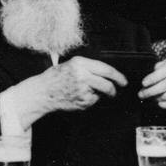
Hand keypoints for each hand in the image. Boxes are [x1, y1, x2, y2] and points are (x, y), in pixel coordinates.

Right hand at [0, 57, 124, 130]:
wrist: (42, 92)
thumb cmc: (55, 77)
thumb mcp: (70, 64)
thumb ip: (88, 67)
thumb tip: (108, 74)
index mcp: (80, 63)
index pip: (106, 69)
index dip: (118, 76)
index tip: (123, 80)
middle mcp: (82, 75)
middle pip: (107, 84)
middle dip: (114, 89)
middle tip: (115, 91)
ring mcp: (82, 89)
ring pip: (101, 93)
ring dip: (100, 94)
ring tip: (88, 92)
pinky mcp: (81, 101)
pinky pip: (92, 101)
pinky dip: (89, 100)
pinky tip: (78, 97)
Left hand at [140, 56, 165, 127]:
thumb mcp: (163, 67)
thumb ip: (156, 70)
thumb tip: (148, 80)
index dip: (153, 78)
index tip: (144, 83)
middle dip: (152, 91)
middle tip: (142, 94)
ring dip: (158, 98)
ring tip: (152, 97)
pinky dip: (165, 105)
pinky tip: (160, 103)